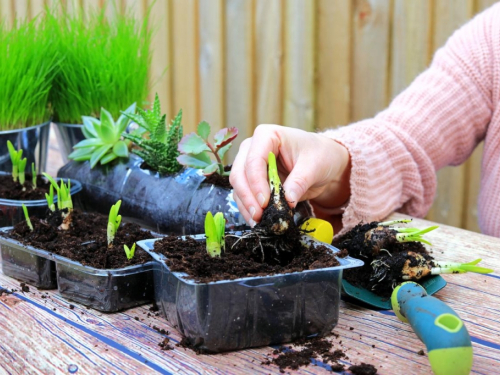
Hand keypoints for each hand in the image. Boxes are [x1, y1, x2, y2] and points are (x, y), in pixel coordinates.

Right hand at [230, 124, 350, 225]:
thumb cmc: (319, 156)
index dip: (256, 182)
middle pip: (240, 173)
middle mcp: (252, 148)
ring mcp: (248, 163)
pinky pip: (243, 195)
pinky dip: (248, 209)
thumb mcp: (314, 167)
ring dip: (246, 205)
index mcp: (267, 136)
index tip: (265, 202)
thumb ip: (299, 182)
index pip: (254, 160)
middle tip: (259, 215)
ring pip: (238, 186)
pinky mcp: (251, 180)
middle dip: (248, 196)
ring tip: (258, 222)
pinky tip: (257, 221)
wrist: (322, 161)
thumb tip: (287, 202)